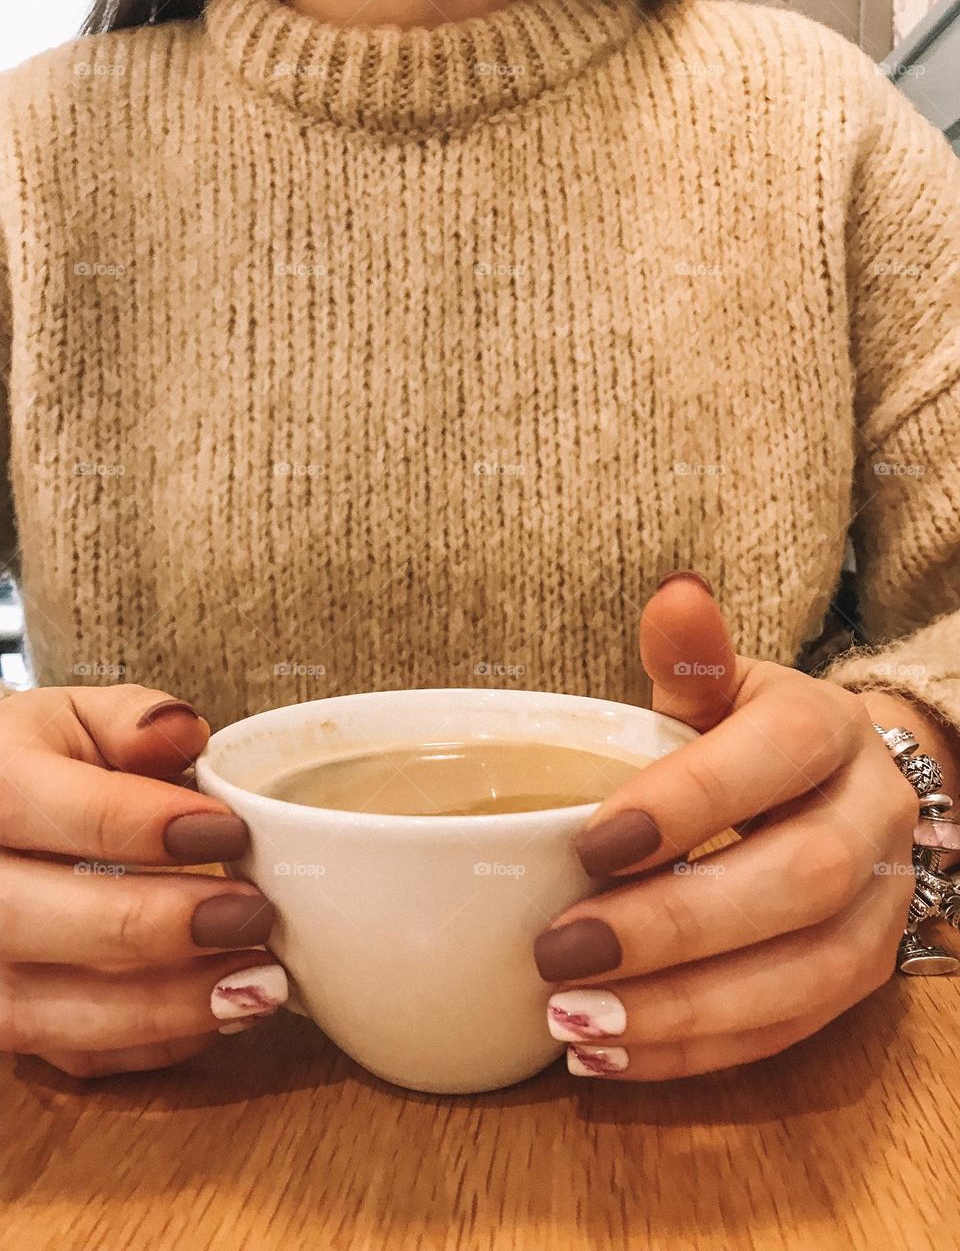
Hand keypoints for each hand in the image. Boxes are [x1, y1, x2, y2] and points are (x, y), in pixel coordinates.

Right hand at [0, 686, 286, 1076]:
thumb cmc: (40, 765)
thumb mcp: (76, 718)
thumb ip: (133, 720)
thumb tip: (183, 732)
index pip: (53, 810)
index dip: (144, 825)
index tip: (230, 829)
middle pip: (32, 920)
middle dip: (153, 926)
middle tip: (251, 914)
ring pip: (40, 1008)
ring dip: (161, 1005)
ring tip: (258, 980)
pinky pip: (66, 1053)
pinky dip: (150, 1043)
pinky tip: (223, 1011)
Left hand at [534, 573, 920, 1080]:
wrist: (846, 787)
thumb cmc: (754, 734)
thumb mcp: (723, 687)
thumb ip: (692, 657)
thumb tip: (672, 592)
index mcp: (828, 729)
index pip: (774, 758)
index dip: (685, 803)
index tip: (585, 844)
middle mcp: (873, 816)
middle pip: (800, 880)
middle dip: (677, 926)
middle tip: (562, 952)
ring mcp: (881, 904)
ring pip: (807, 973)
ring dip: (686, 1010)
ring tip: (576, 1023)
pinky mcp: (864, 975)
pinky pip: (795, 1028)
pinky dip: (700, 1051)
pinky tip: (612, 1056)